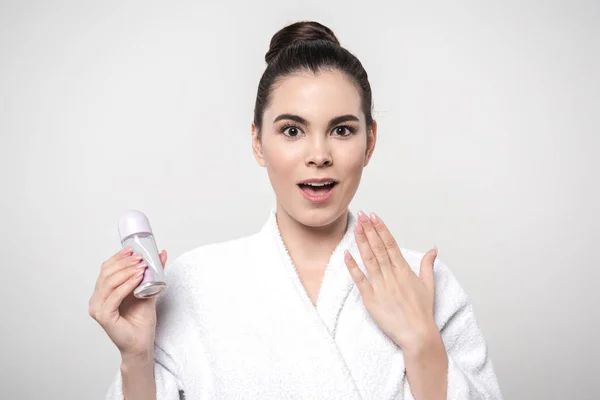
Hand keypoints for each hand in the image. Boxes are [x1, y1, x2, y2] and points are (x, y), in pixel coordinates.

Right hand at [89, 247, 167, 360]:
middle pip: (106, 273)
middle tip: (140, 258)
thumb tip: (161, 254)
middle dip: (124, 263)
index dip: (118, 257)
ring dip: (127, 272)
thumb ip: (152, 273)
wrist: (141, 343)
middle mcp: (96, 299)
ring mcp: (97, 308)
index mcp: (102, 292)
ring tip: (142, 267)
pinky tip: (138, 278)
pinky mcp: (104, 316)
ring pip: (109, 282)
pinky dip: (127, 285)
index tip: (133, 250)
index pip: (106, 269)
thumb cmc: (141, 320)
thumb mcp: (148, 290)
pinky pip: (114, 296)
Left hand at [344, 211, 439, 351]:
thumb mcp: (428, 285)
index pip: (391, 244)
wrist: (417, 334)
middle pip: (378, 248)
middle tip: (362, 215)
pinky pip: (359, 279)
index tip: (374, 216)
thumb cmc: (422, 312)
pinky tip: (346, 254)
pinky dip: (352, 266)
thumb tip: (433, 249)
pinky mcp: (371, 298)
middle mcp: (392, 275)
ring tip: (356, 227)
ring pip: (369, 259)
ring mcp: (381, 286)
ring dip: (362, 242)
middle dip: (369, 230)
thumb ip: (427, 265)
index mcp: (404, 270)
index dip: (381, 229)